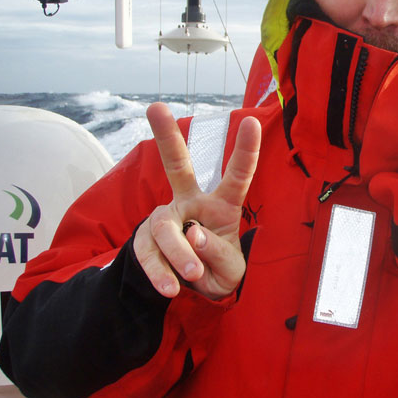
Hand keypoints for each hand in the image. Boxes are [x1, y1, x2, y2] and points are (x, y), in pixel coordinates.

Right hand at [134, 103, 260, 298]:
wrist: (191, 291)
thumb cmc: (219, 269)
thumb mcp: (230, 270)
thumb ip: (217, 253)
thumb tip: (193, 232)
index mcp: (223, 204)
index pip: (237, 176)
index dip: (245, 150)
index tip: (252, 122)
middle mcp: (192, 202)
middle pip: (178, 166)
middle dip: (166, 137)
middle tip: (155, 107)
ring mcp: (167, 218)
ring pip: (165, 227)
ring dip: (178, 252)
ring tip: (192, 274)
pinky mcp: (145, 238)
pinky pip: (148, 252)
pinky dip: (159, 272)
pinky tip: (170, 287)